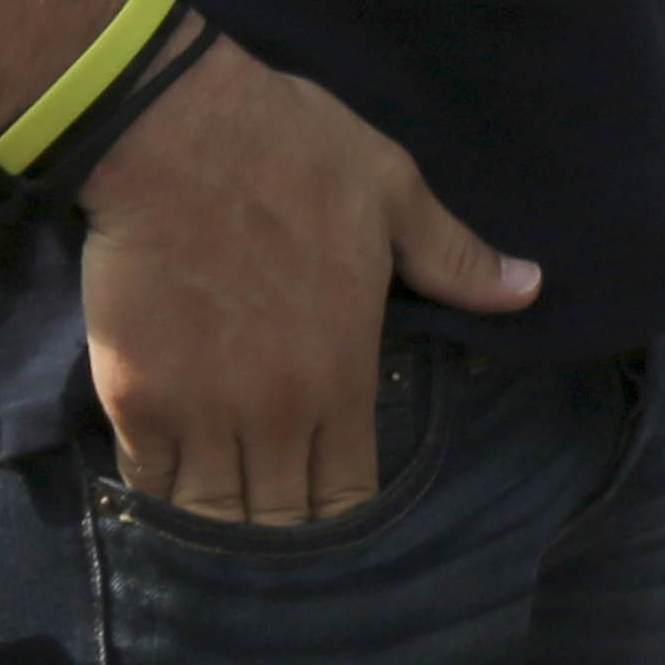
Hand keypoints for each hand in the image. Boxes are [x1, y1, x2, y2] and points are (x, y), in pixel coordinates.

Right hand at [75, 35, 537, 524]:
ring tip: (219, 525)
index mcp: (342, 375)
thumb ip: (455, 260)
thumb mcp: (391, 193)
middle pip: (279, 525)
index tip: (330, 508)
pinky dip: (156, 495)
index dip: (341, 518)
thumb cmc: (290, 151)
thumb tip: (530, 289)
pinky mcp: (134, 396)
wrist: (175, 127)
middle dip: (280, 537)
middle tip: (273, 531)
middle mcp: (275, 413)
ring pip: (211, 518)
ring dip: (217, 527)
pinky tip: (165, 486)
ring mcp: (200, 412)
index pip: (349, 498)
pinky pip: (146, 484)